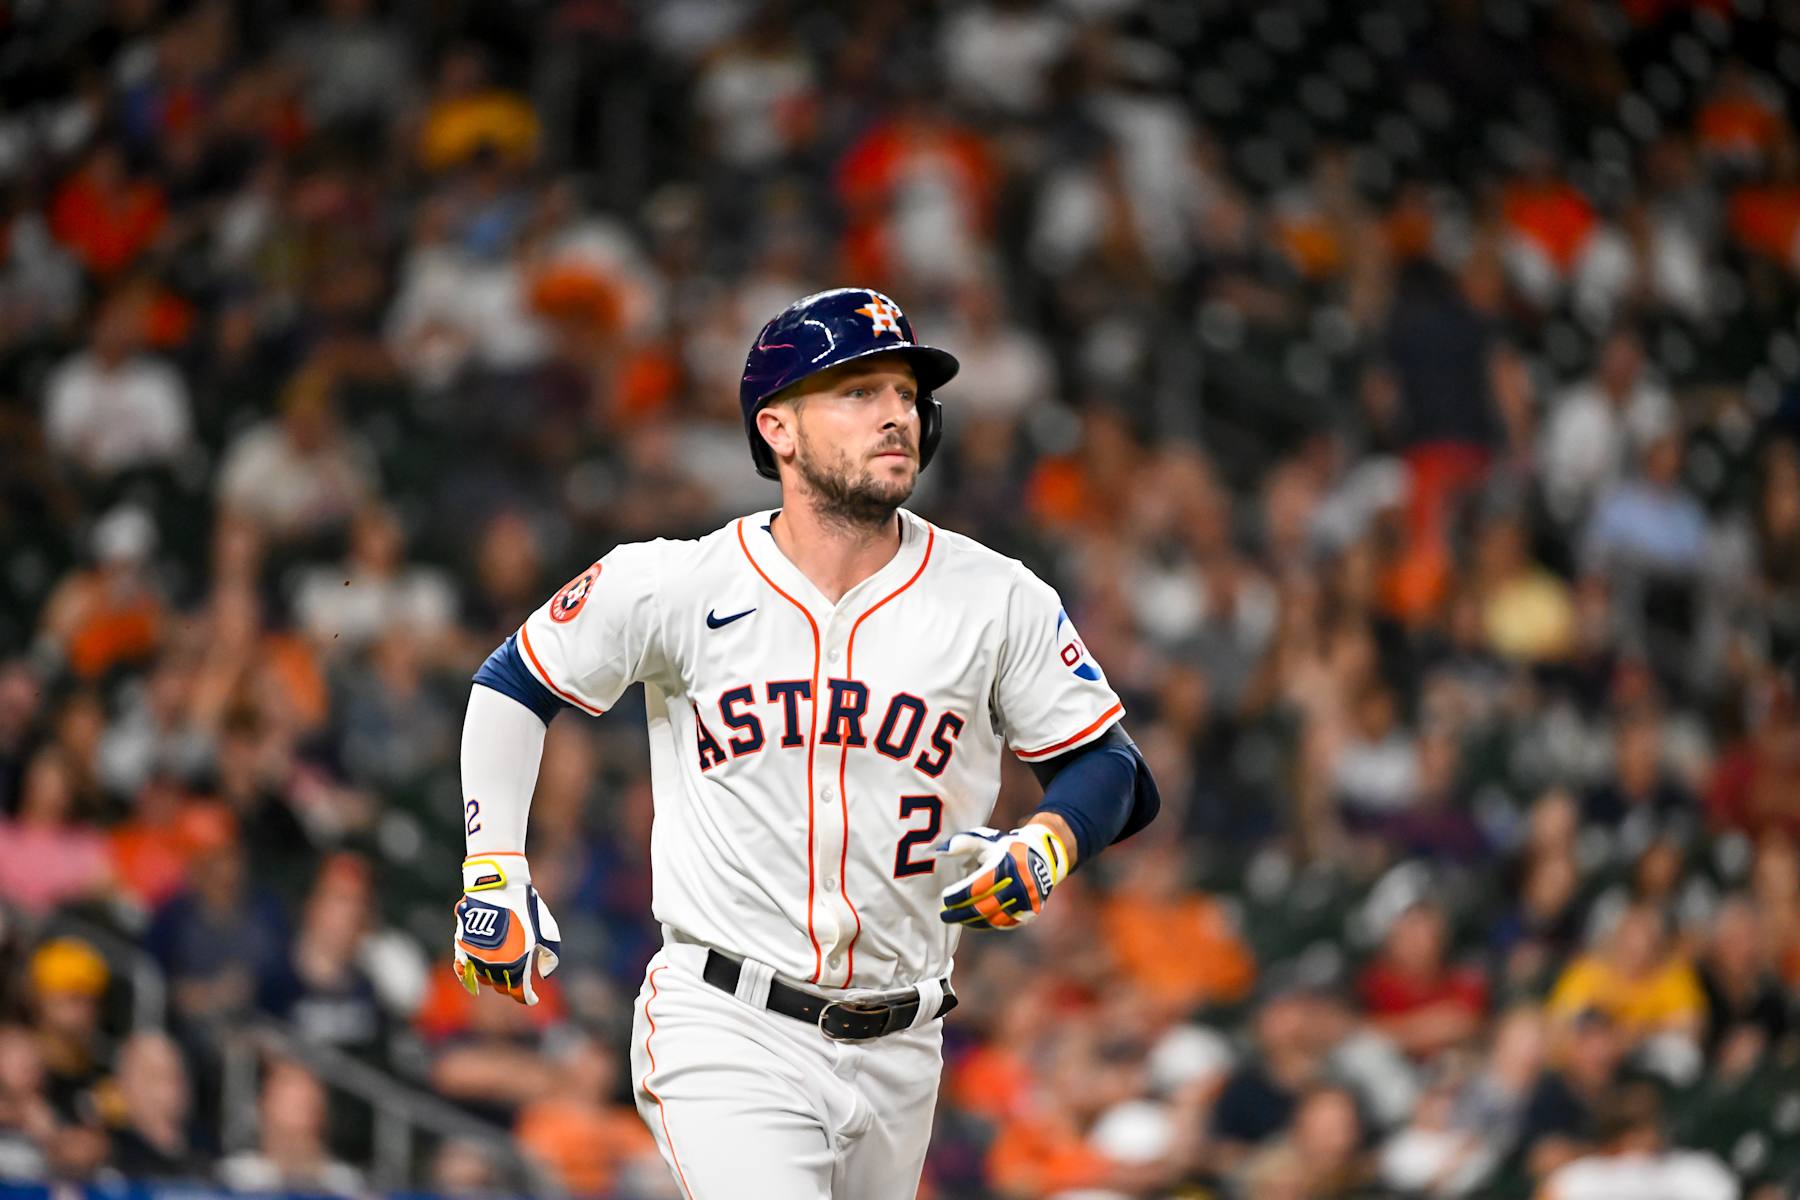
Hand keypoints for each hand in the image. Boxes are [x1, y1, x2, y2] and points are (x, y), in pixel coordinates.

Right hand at [453, 854, 561, 1004]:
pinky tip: (474, 974)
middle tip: (517, 981)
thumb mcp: (547, 930)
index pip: (520, 992)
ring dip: (493, 978)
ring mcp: (476, 955)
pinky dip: (468, 975)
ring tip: (501, 971)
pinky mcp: (462, 945)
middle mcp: (494, 964)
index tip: (532, 998)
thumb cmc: (526, 907)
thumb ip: (550, 955)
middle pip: (501, 987)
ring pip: (484, 979)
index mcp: (517, 962)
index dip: (527, 997)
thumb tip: (544, 974)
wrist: (499, 885)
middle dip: (510, 986)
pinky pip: (462, 969)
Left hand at [935, 824, 1068, 929]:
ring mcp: (1026, 901)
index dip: (958, 895)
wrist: (1043, 857)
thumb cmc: (1006, 848)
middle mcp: (1018, 885)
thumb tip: (941, 850)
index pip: (976, 887)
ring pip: (993, 918)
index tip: (945, 898)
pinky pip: (1005, 923)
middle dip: (960, 913)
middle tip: (944, 916)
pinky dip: (988, 923)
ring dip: (973, 920)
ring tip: (958, 918)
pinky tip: (975, 920)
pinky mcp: (1030, 913)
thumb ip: (964, 843)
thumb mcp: (986, 840)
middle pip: (982, 907)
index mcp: (1005, 866)